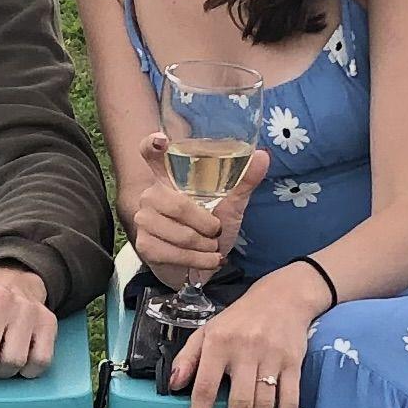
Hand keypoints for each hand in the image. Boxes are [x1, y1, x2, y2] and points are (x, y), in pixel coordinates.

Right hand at [127, 134, 248, 283]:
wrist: (199, 267)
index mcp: (168, 178)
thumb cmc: (210, 229)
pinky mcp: (145, 245)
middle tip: (216, 230)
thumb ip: (244, 181)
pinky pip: (177, 254)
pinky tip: (207, 259)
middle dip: (207, 225)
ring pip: (182, 234)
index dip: (151, 145)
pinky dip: (201, 260)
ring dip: (206, 245)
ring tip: (210, 245)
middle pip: (178, 205)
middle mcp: (151, 195)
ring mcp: (144, 220)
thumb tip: (263, 156)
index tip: (160, 140)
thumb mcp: (231, 204)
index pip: (150, 153)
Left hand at [175, 259, 323, 407]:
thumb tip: (173, 386)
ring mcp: (272, 359)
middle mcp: (245, 352)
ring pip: (265, 406)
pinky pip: (290, 400)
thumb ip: (187, 358)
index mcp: (219, 344)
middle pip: (240, 403)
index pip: (204, 387)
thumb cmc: (240, 319)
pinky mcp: (295, 364)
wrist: (284, 296)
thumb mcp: (207, 330)